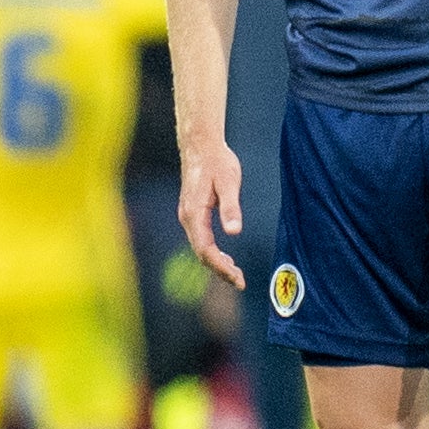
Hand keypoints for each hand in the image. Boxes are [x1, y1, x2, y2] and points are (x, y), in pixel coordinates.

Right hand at [178, 138, 247, 288]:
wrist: (201, 146)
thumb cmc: (217, 162)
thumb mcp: (228, 183)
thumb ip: (231, 207)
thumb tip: (234, 232)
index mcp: (194, 214)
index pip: (205, 250)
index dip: (221, 266)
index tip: (237, 278)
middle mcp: (187, 218)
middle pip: (201, 253)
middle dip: (220, 270)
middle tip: (240, 282)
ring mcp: (188, 216)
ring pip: (200, 248)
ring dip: (216, 263)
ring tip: (235, 275)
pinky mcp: (193, 213)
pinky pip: (201, 240)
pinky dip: (212, 253)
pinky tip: (225, 258)